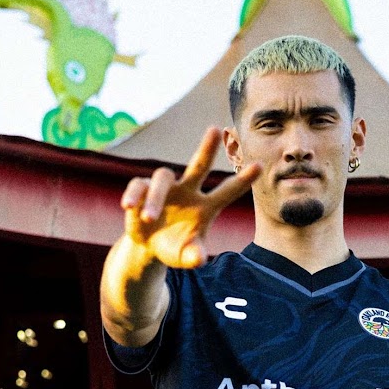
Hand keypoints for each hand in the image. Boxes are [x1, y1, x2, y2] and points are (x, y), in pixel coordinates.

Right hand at [120, 127, 259, 269]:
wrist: (149, 245)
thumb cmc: (174, 248)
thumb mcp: (185, 256)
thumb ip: (194, 257)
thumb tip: (199, 259)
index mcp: (205, 206)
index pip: (227, 191)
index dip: (242, 180)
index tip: (260, 166)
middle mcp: (188, 190)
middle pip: (198, 165)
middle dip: (206, 148)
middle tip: (214, 129)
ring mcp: (166, 188)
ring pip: (162, 178)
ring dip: (154, 198)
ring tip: (148, 219)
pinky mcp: (142, 189)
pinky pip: (138, 185)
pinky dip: (134, 195)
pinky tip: (128, 207)